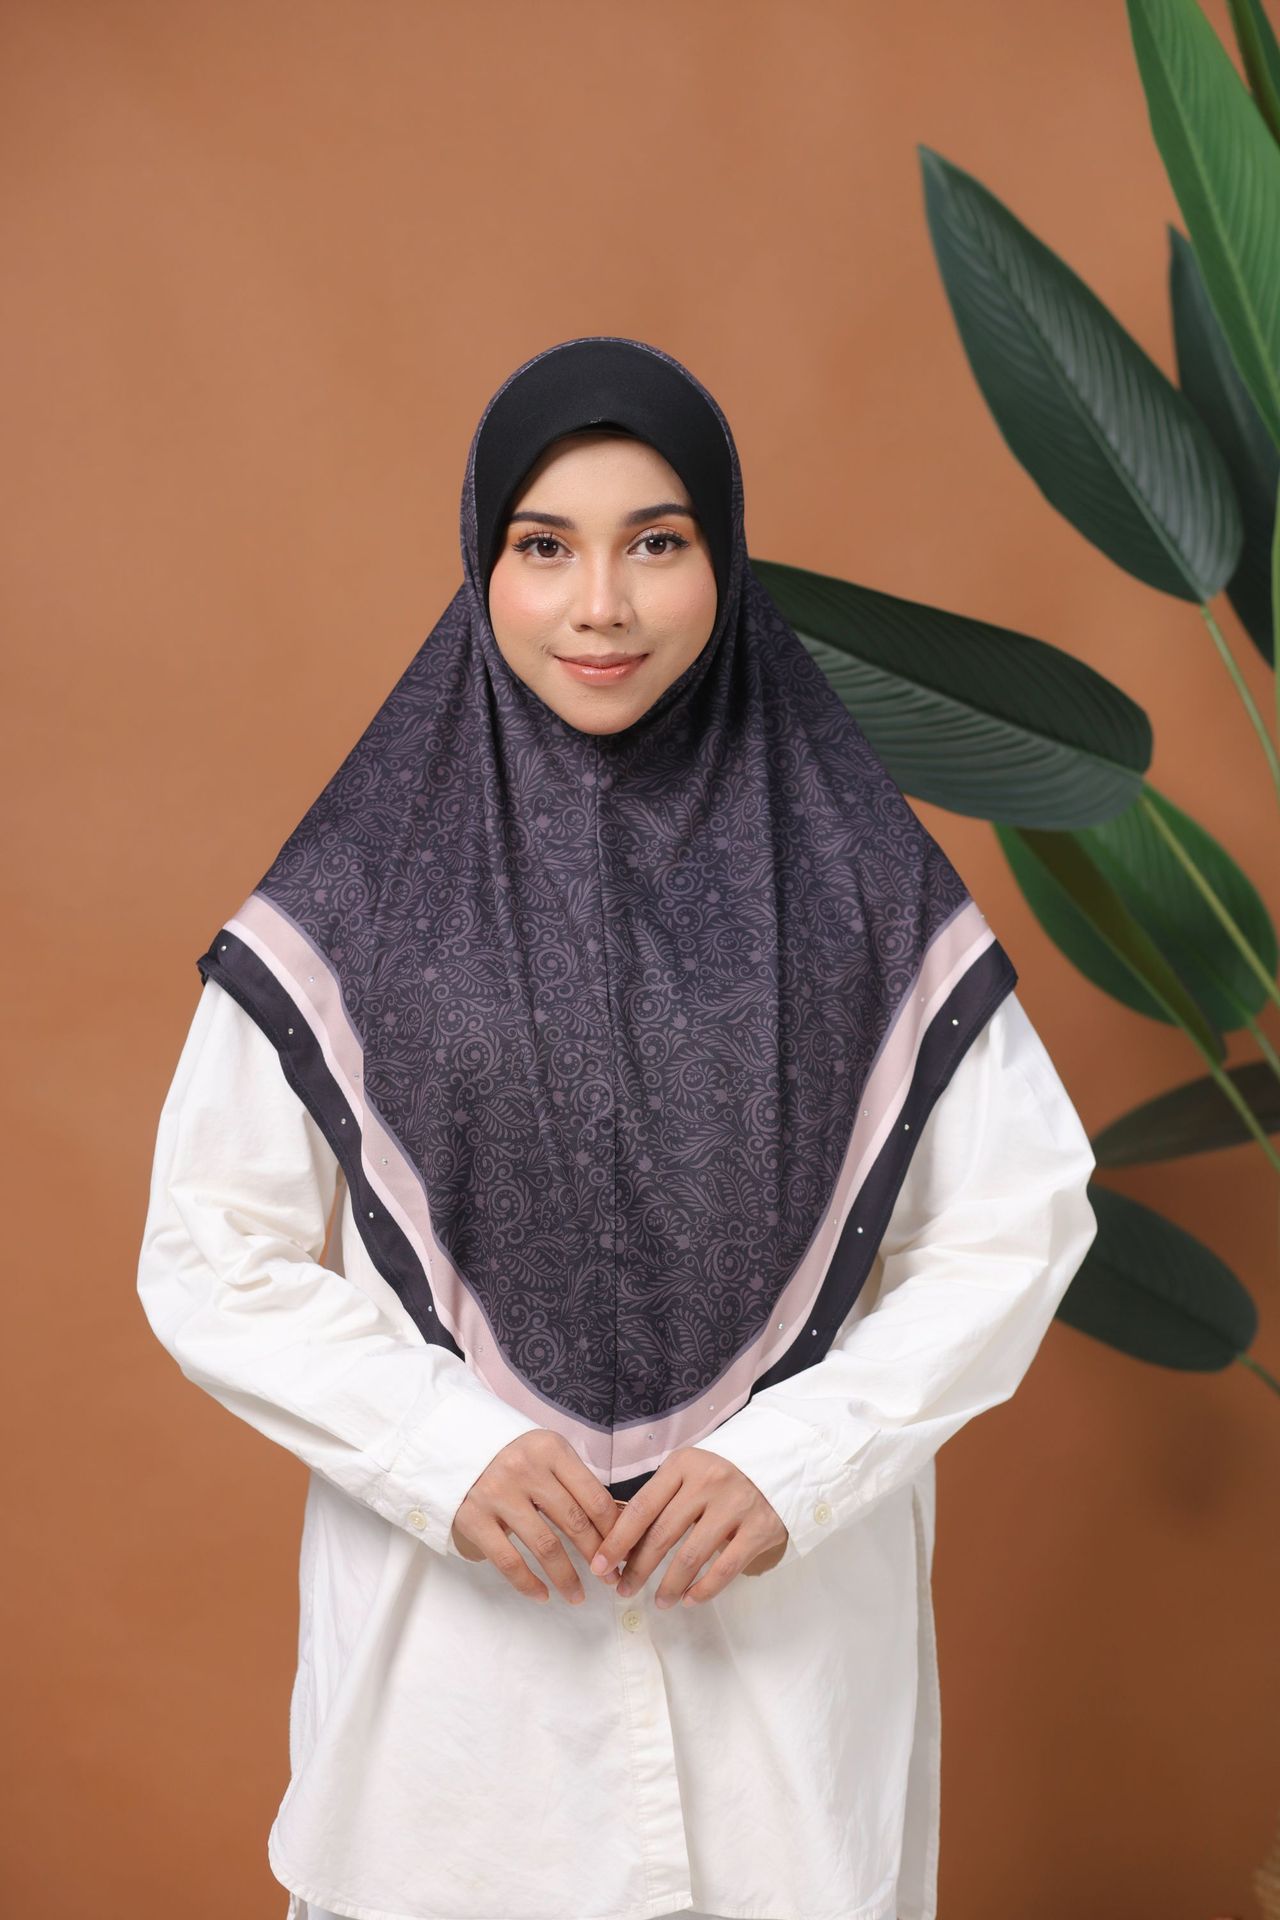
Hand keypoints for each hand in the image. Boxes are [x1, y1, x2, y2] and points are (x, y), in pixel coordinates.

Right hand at [450, 1430, 624, 1605]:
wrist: (452, 1448)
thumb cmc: (511, 1456)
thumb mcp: (545, 1454)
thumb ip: (573, 1482)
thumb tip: (612, 1529)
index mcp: (550, 1450)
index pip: (594, 1496)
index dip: (614, 1530)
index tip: (624, 1553)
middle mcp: (525, 1469)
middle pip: (574, 1522)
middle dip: (597, 1556)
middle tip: (609, 1579)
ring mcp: (497, 1493)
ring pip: (545, 1546)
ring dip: (566, 1577)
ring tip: (578, 1595)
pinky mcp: (473, 1518)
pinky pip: (508, 1561)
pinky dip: (528, 1584)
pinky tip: (542, 1595)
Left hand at [589, 1447, 788, 1607]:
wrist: (782, 1464)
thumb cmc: (722, 1474)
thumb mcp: (689, 1472)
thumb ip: (661, 1498)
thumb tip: (624, 1543)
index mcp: (683, 1465)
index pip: (642, 1507)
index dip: (618, 1540)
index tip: (600, 1565)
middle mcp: (708, 1482)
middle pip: (662, 1534)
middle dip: (637, 1569)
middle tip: (623, 1590)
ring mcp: (735, 1505)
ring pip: (691, 1556)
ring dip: (669, 1585)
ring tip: (658, 1602)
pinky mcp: (759, 1529)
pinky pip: (724, 1568)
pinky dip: (703, 1590)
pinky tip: (689, 1600)